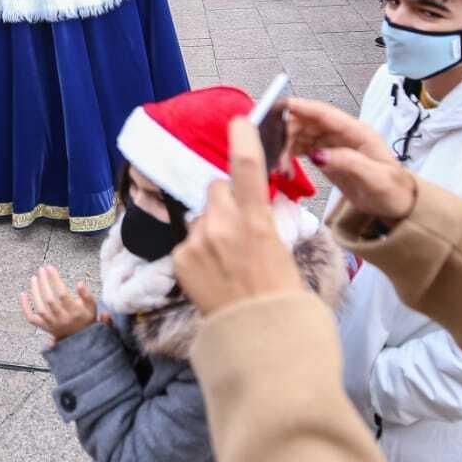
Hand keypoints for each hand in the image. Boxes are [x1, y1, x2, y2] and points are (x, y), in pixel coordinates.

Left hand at [20, 265, 101, 345]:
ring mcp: (51, 324)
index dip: (55, 280)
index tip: (50, 268)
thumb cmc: (86, 318)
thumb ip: (86, 295)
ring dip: (35, 292)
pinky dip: (25, 307)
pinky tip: (23, 294)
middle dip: (44, 283)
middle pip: (49, 299)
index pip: (62, 294)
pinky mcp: (44, 327)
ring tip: (34, 278)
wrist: (80, 338)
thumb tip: (80, 283)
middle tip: (41, 269)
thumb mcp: (92, 306)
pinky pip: (31, 318)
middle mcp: (62, 319)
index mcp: (74, 312)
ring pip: (39, 308)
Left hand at [172, 117, 304, 314]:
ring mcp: (197, 243)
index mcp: (256, 224)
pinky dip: (197, 252)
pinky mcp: (180, 259)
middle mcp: (222, 227)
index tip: (238, 120)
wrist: (257, 341)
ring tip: (226, 264)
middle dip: (225, 201)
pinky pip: (188, 241)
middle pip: (217, 190)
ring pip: (201, 217)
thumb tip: (250, 208)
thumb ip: (260, 224)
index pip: (246, 168)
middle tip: (238, 230)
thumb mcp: (281, 252)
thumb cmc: (279, 299)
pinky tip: (211, 275)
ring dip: (211, 229)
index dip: (242, 139)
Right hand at [284, 99, 416, 223]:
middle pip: (308, 122)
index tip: (281, 106)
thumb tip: (317, 154)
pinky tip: (284, 166)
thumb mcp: (374, 178)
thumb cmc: (392, 191)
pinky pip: (303, 148)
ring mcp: (334, 145)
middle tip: (277, 153)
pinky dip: (291, 154)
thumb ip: (348, 163)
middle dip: (288, 132)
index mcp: (357, 132)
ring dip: (287, 145)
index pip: (325, 114)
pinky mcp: (328, 157)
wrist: (398, 206)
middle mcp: (343, 135)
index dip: (302, 107)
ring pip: (302, 134)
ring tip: (280, 166)